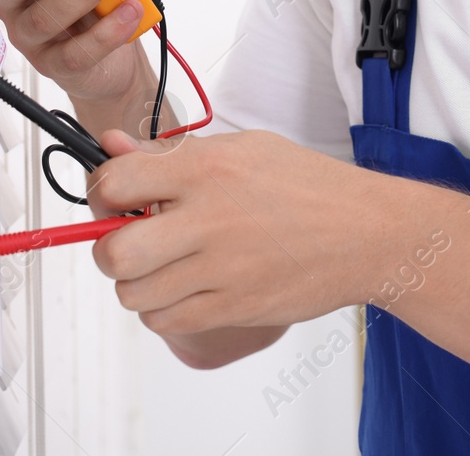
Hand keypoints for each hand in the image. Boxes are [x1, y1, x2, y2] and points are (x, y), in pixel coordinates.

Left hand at [89, 129, 400, 335]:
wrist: (367, 233)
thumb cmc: (306, 186)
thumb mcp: (240, 148)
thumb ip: (169, 153)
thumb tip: (111, 147)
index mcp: (206, 167)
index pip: (114, 183)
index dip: (102, 192)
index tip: (114, 198)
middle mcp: (208, 217)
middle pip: (112, 252)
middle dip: (108, 250)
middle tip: (128, 242)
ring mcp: (221, 268)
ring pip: (133, 295)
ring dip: (137, 283)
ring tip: (163, 267)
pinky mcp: (234, 307)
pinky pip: (165, 322)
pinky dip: (163, 311)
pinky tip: (185, 289)